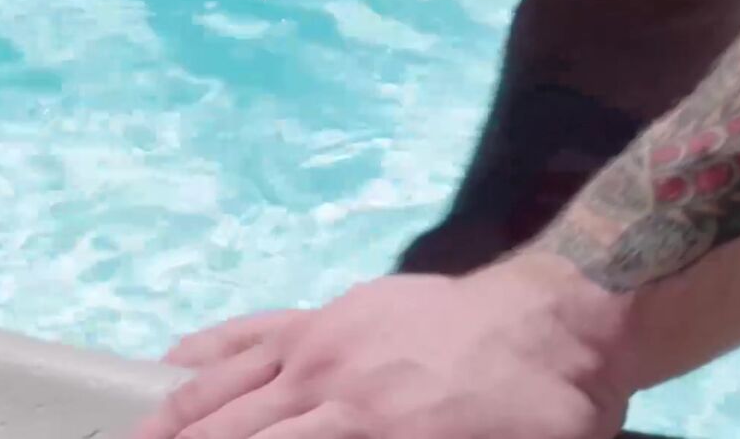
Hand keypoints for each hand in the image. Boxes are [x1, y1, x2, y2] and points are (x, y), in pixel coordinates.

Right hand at [131, 263, 630, 438]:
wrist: (570, 316)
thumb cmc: (545, 411)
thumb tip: (341, 434)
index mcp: (374, 432)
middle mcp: (333, 387)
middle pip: (226, 435)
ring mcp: (327, 341)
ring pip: (222, 389)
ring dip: (170, 422)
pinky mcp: (333, 312)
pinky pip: (253, 330)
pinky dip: (205, 351)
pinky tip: (170, 365)